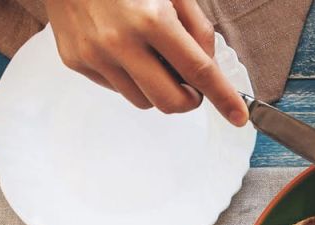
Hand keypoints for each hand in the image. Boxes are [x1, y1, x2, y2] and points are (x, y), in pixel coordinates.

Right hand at [44, 0, 248, 125]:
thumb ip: (197, 29)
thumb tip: (209, 68)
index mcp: (151, 18)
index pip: (198, 71)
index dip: (222, 97)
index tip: (238, 116)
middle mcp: (120, 41)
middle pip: (171, 102)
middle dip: (190, 100)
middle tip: (192, 85)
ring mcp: (95, 55)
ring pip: (144, 102)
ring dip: (158, 90)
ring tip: (153, 58)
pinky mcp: (76, 61)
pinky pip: (117, 89)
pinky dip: (131, 79)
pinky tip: (126, 52)